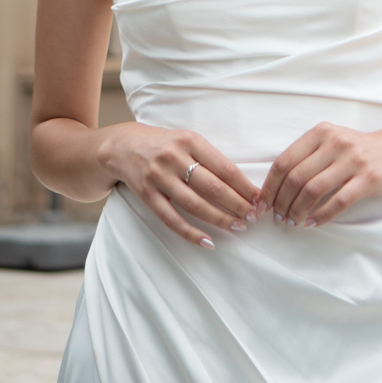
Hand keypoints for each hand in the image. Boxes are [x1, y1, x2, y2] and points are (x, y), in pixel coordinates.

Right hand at [104, 123, 258, 246]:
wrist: (123, 146)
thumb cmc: (164, 144)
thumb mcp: (187, 140)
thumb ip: (210, 158)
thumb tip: (242, 185)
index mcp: (190, 140)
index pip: (224, 167)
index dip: (244, 186)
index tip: (258, 199)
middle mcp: (174, 158)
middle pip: (212, 187)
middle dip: (236, 204)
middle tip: (252, 217)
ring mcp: (159, 177)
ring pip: (195, 204)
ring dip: (219, 219)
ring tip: (237, 227)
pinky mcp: (147, 195)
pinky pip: (171, 218)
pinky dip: (190, 232)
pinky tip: (207, 241)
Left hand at [256, 123, 381, 227]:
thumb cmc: (358, 150)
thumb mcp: (332, 142)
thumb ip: (307, 156)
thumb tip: (275, 187)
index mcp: (320, 132)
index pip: (284, 161)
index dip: (270, 186)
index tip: (263, 204)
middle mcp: (335, 142)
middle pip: (296, 178)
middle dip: (281, 202)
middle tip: (277, 218)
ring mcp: (353, 160)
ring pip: (313, 190)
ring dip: (298, 210)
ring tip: (292, 222)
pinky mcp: (368, 178)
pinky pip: (338, 201)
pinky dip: (321, 215)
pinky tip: (313, 223)